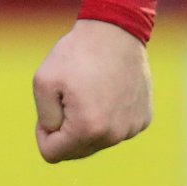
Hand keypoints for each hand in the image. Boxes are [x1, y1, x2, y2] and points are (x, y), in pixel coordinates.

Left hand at [32, 18, 152, 162]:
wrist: (116, 31)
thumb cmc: (76, 54)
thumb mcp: (43, 82)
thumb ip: (45, 119)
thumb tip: (58, 138)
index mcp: (88, 129)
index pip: (51, 154)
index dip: (43, 131)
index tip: (51, 105)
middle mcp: (113, 136)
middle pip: (75, 151)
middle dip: (66, 129)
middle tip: (68, 96)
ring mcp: (131, 128)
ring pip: (97, 140)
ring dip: (88, 122)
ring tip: (90, 89)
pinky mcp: (143, 119)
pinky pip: (116, 128)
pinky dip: (107, 115)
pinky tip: (108, 90)